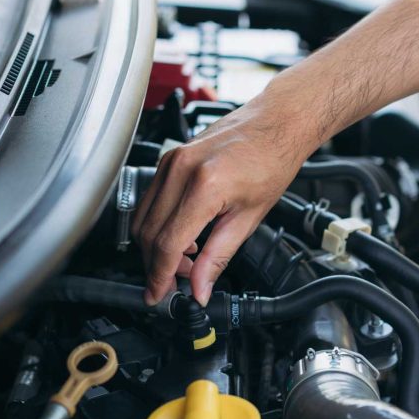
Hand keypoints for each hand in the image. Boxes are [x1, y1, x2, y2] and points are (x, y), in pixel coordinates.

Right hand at [131, 90, 313, 306]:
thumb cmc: (271, 162)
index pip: (168, 244)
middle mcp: (180, 170)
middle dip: (157, 265)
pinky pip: (150, 200)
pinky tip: (183, 235)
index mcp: (205, 185)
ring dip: (156, 247)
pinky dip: (158, 224)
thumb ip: (218, 258)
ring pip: (143, 218)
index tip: (158, 295)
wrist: (275, 124)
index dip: (160, 276)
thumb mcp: (249, 219)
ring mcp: (171, 161)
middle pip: (149, 234)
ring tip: (186, 260)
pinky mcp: (169, 158)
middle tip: (177, 282)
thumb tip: (200, 288)